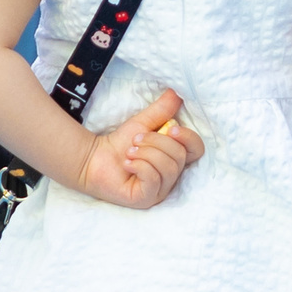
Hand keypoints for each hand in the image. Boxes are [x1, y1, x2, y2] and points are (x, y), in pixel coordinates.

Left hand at [75, 88, 205, 210]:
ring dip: (146, 153)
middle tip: (136, 140)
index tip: (169, 127)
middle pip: (180, 157)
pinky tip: (127, 163)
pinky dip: (139, 166)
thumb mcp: (144, 123)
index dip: (187, 137)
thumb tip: (177, 91)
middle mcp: (171, 177)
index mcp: (175, 158)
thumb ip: (163, 109)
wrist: (94, 158)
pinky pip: (153, 180)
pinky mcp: (146, 199)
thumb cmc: (120, 143)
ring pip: (168, 168)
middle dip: (156, 142)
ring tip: (130, 152)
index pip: (197, 149)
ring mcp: (160, 190)